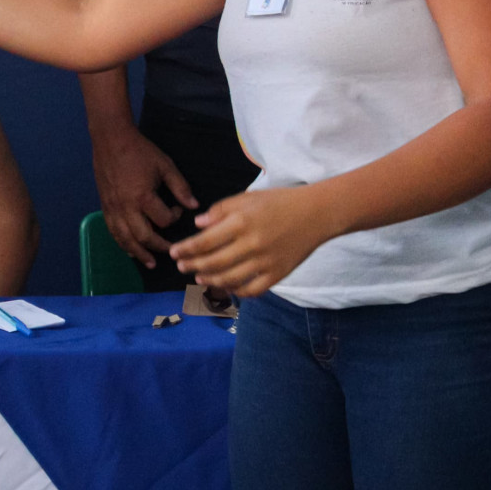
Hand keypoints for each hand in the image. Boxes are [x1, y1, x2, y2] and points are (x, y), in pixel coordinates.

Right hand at [90, 126, 195, 269]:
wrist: (111, 140)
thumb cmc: (140, 151)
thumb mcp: (165, 165)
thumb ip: (180, 187)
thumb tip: (194, 205)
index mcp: (143, 197)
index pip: (164, 220)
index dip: (175, 218)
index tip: (178, 210)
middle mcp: (127, 208)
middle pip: (143, 237)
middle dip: (159, 247)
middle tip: (171, 251)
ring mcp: (114, 209)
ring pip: (125, 239)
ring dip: (138, 253)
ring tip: (149, 262)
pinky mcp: (105, 207)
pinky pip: (113, 231)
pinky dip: (122, 243)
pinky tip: (129, 249)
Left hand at [170, 186, 332, 296]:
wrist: (317, 213)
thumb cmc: (279, 202)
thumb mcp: (247, 198)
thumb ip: (220, 210)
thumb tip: (198, 225)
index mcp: (241, 222)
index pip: (204, 241)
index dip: (186, 249)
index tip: (173, 252)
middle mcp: (251, 244)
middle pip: (213, 262)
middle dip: (192, 266)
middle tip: (181, 266)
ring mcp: (266, 262)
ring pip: (230, 279)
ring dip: (210, 280)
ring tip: (198, 277)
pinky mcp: (279, 274)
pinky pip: (253, 290)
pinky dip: (237, 291)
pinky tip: (227, 286)